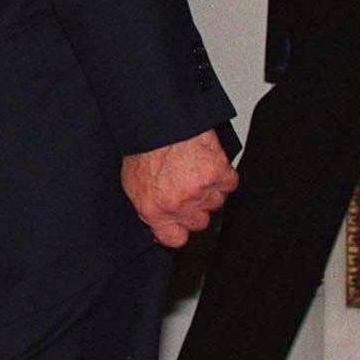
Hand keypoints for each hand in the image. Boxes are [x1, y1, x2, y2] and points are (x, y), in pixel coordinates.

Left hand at [121, 128, 237, 248]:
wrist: (157, 119)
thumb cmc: (142, 146)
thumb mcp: (132, 182)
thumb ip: (147, 208)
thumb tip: (157, 227)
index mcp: (154, 209)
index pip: (175, 240)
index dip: (178, 230)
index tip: (178, 223)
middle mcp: (179, 205)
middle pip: (199, 222)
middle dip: (194, 208)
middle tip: (183, 185)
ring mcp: (201, 191)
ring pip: (215, 203)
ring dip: (207, 189)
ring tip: (190, 168)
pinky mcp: (219, 175)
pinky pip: (228, 183)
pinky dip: (221, 174)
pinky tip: (205, 161)